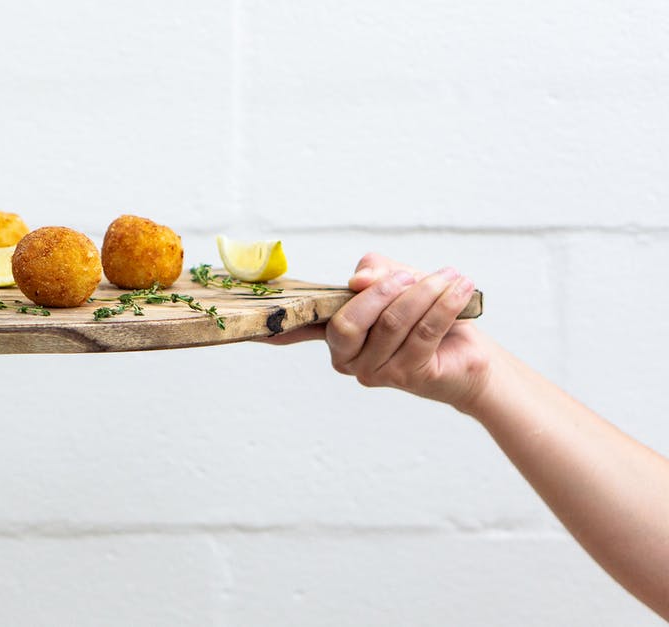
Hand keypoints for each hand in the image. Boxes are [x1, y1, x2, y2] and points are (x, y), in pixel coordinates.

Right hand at [267, 253, 492, 411]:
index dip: (270, 332)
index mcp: (333, 332)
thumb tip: (359, 281)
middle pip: (348, 323)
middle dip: (381, 292)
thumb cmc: (425, 313)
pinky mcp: (408, 376)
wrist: (467, 351)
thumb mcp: (397, 280)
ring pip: (393, 322)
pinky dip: (444, 305)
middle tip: (411, 275)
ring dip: (426, 292)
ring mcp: (374, 371)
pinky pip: (424, 332)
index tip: (248, 330)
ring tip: (451, 277)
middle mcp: (345, 357)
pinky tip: (460, 289)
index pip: (296, 332)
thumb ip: (376, 273)